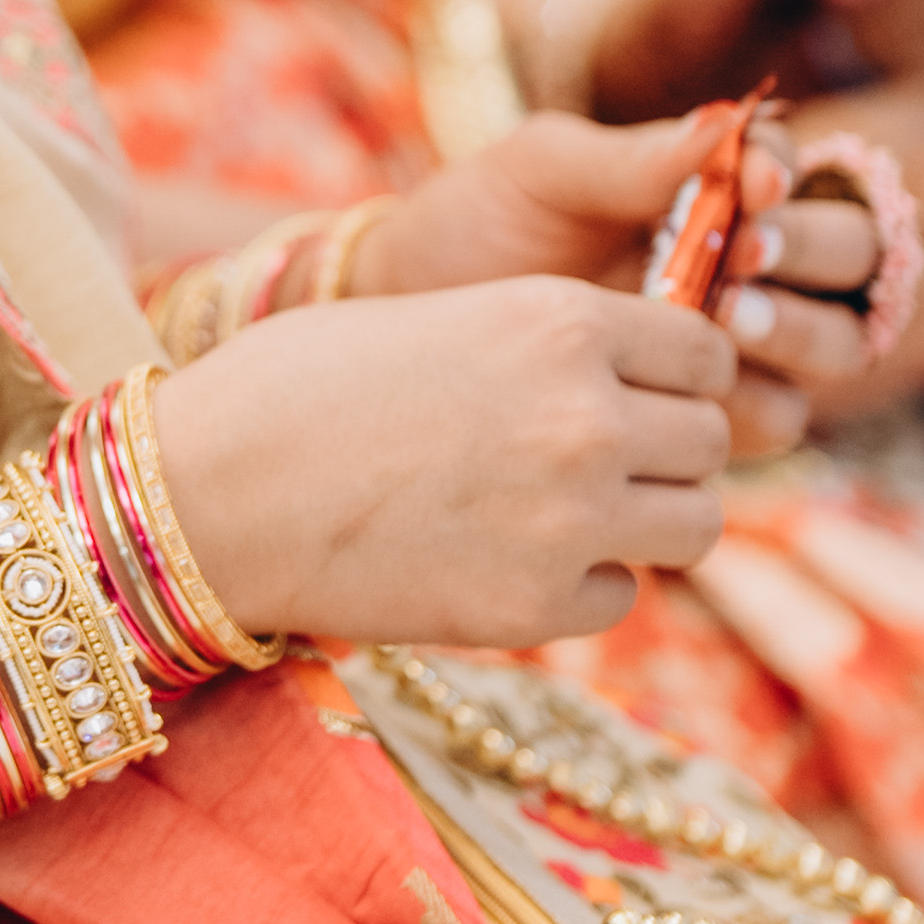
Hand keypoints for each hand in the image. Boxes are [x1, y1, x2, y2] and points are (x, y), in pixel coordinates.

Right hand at [151, 268, 737, 648]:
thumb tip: (633, 378)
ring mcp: (572, 518)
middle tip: (599, 461)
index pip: (704, 350)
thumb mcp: (446, 315)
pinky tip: (512, 560)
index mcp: (563, 321)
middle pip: (712, 439)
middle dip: (669, 450)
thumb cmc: (303, 387)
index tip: (640, 391)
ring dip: (649, 520)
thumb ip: (549, 342)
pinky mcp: (538, 607)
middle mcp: (588, 416)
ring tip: (571, 514)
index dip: (677, 373)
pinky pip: (623, 595)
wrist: (212, 492)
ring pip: (698, 525)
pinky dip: (586, 584)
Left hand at [351, 106, 881, 456]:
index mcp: (717, 190)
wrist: (406, 318)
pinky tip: (694, 395)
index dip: (794, 179)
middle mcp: (748, 268)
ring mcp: (738, 348)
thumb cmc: (477, 223)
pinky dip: (753, 405)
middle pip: (852, 262)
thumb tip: (725, 121)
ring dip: (801, 333)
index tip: (755, 187)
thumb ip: (629, 158)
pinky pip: (775, 420)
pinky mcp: (709, 420)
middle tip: (747, 260)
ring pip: (835, 349)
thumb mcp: (538, 171)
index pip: (798, 175)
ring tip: (729, 322)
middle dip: (814, 256)